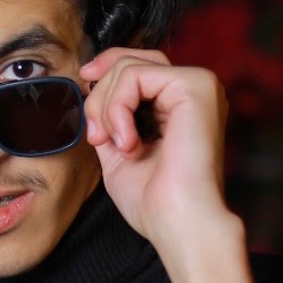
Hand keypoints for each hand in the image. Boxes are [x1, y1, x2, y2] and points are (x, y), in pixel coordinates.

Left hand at [80, 48, 237, 265]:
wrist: (177, 222)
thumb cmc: (154, 200)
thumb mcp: (118, 149)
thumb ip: (110, 116)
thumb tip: (90, 85)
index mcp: (181, 104)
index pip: (139, 65)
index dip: (106, 69)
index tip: (83, 83)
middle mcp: (194, 89)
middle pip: (131, 60)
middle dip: (99, 93)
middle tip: (96, 136)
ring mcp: (198, 83)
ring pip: (128, 67)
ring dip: (106, 108)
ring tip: (116, 145)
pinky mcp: (195, 85)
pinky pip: (135, 76)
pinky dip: (118, 108)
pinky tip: (128, 141)